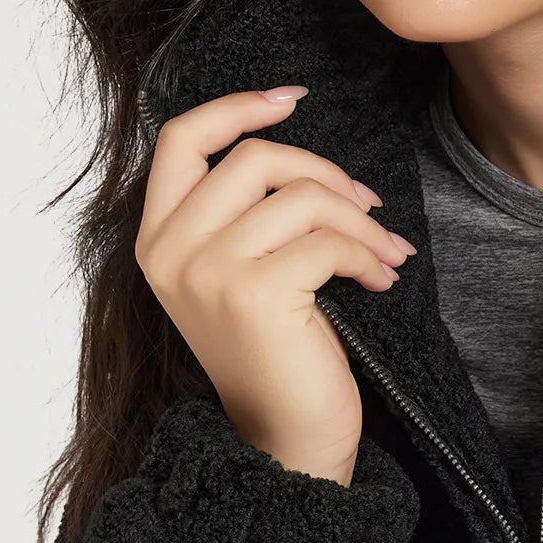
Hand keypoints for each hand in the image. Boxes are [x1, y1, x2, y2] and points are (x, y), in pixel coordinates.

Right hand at [135, 86, 417, 482]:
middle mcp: (170, 251)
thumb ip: (245, 216)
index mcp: (157, 239)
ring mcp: (207, 272)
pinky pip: (329, 241)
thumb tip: (300, 151)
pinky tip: (382, 281)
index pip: (182, 139)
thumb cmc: (278, 358)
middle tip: (368, 209)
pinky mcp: (254, 294)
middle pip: (255, 159)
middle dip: (327, 175)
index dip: (239, 108)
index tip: (292, 100)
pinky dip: (369, 255)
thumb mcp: (243, 275)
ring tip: (385, 252)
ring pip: (301, 197)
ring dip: (359, 220)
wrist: (288, 441)